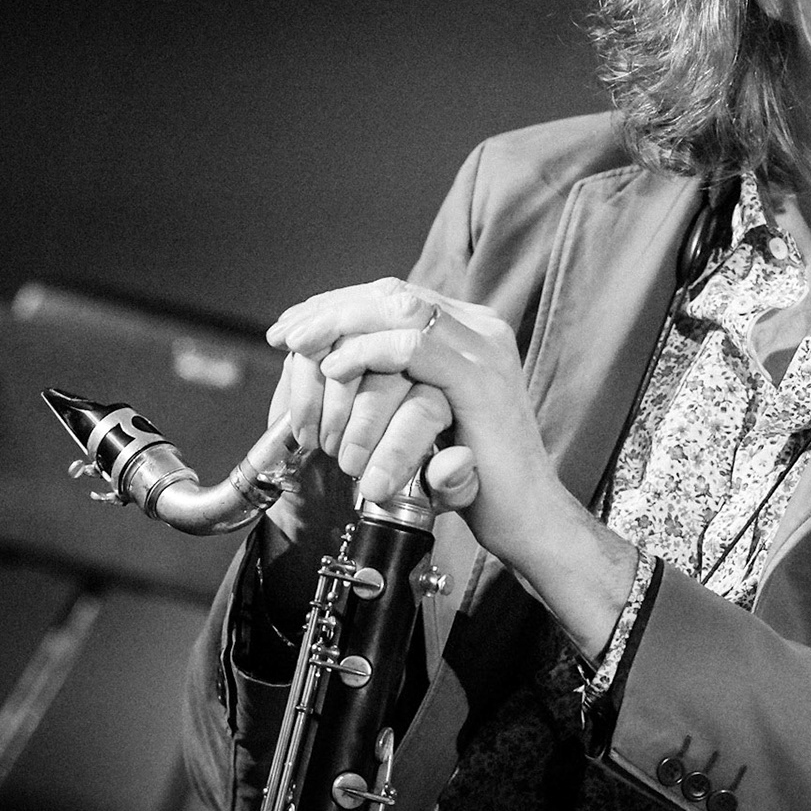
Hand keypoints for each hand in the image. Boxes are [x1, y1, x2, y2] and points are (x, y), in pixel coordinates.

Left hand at [267, 279, 566, 562]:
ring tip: (299, 347)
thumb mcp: (423, 417)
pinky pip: (414, 348)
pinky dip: (367, 352)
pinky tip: (335, 368)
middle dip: (330, 309)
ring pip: (401, 309)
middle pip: (393, 294)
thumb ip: (394, 383)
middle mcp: (482, 329)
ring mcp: (484, 351)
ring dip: (340, 323)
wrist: (525, 517)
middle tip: (285, 334)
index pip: (394, 295)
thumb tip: (329, 360)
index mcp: (471, 331)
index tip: (294, 326)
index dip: (339, 304)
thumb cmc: (471, 476)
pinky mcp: (480, 382)